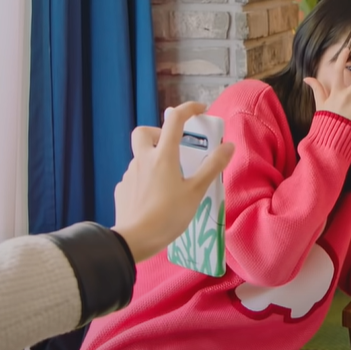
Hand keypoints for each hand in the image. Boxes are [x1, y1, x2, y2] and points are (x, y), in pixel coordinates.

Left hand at [112, 102, 235, 262]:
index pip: (174, 120)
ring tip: (170, 181)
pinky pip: (135, 177)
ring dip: (154, 160)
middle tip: (173, 147)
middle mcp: (142, 160)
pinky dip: (146, 179)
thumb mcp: (195, 192)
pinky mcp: (122, 190)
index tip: (201, 110)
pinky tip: (155, 197)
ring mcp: (129, 175)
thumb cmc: (168, 215)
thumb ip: (212, 167)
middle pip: (144, 132)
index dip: (188, 109)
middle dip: (158, 132)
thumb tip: (229, 146)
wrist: (134, 240)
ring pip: (140, 157)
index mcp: (162, 156)